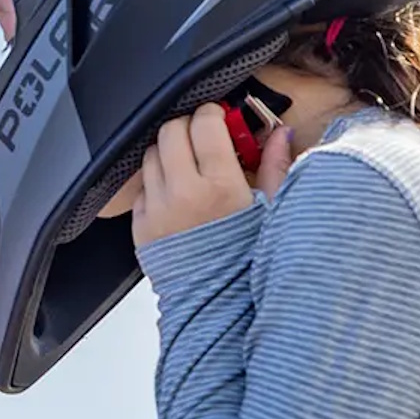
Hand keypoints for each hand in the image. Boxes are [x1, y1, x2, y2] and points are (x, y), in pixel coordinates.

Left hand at [132, 103, 292, 247]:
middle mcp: (183, 193)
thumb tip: (280, 133)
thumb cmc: (250, 259)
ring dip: (168, 151)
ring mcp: (157, 209)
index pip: (204, 124)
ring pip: (150, 154)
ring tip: (189, 165)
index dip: (211, 114)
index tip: (218, 117)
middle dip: (187, 127)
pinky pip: (140, 186)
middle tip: (202, 137)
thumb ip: (275, 166)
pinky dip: (155, 181)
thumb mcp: (274, 210)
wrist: (220, 304)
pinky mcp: (141, 225)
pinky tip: (175, 191)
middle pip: (170, 132)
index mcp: (220, 186)